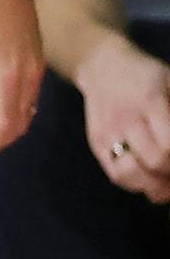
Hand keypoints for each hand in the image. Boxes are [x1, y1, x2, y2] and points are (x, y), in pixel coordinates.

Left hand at [0, 0, 44, 160]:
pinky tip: (0, 110)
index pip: (6, 123)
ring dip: (9, 126)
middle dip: (0, 139)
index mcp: (8, 78)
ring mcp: (37, 70)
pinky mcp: (39, 62)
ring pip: (28, 111)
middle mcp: (28, 78)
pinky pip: (32, 97)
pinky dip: (18, 111)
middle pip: (20, 122)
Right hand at [74, 39, 169, 201]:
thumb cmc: (145, 75)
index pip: (168, 144)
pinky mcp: (96, 143)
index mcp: (150, 102)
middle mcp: (126, 120)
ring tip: (165, 191)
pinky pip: (114, 174)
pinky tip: (146, 184)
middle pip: (152, 160)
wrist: (102, 67)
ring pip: (129, 173)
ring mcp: (108, 133)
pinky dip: (133, 184)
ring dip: (151, 187)